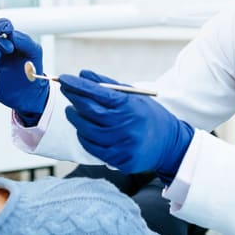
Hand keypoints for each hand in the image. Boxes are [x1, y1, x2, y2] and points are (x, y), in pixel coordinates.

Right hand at [0, 18, 48, 125]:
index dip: (2, 25)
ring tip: (0, 57)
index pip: (1, 25)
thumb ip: (25, 40)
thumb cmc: (32, 72)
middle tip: (9, 49)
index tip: (7, 31)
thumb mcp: (34, 53)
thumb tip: (11, 34)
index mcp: (9, 39)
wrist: (28, 94)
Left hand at [59, 70, 193, 182]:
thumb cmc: (148, 116)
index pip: (98, 93)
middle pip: (89, 111)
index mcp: (130, 107)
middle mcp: (126, 126)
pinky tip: (82, 128)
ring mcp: (121, 145)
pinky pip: (91, 147)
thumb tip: (83, 74)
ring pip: (86, 130)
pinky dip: (83, 136)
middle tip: (65, 89)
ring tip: (72, 110)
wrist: (170, 144)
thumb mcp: (133, 96)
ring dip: (75, 118)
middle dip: (73, 98)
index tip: (64, 78)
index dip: (78, 85)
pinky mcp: (118, 160)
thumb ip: (107, 85)